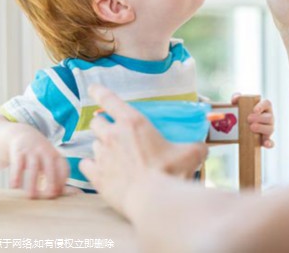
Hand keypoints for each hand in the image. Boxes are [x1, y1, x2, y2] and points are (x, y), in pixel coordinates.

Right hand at [8, 127, 68, 198]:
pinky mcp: (18, 151)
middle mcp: (45, 152)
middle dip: (51, 181)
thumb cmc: (38, 153)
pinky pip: (17, 164)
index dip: (63, 180)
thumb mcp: (49, 159)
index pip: (63, 168)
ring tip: (31, 196)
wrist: (20, 133)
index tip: (59, 193)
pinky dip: (16, 175)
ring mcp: (32, 151)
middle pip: (50, 167)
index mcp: (56, 155)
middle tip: (50, 196)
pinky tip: (14, 186)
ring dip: (33, 182)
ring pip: (33, 167)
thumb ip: (56, 174)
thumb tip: (65, 193)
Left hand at [79, 84, 207, 215]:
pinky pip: (86, 165)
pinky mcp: (96, 176)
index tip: (94, 88)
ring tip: (113, 154)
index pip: (110, 100)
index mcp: (133, 122)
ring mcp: (102, 156)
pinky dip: (91, 166)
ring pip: (93, 144)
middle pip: (97, 122)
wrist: (153, 199)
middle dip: (103, 124)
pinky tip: (99, 169)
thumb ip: (195, 147)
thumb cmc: (170, 171)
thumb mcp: (191, 153)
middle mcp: (113, 135)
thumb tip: (202, 148)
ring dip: (101, 146)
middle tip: (113, 131)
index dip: (100, 92)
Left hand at [231, 94, 274, 147]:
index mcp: (264, 107)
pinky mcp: (266, 139)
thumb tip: (235, 98)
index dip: (262, 106)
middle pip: (269, 117)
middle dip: (259, 118)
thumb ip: (236, 98)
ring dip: (262, 128)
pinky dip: (269, 143)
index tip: (254, 110)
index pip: (267, 103)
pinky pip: (271, 142)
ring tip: (252, 127)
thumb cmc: (242, 112)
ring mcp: (269, 128)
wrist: (240, 127)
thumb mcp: (239, 104)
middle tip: (249, 119)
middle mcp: (269, 117)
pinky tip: (266, 144)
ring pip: (270, 129)